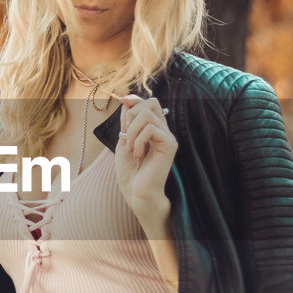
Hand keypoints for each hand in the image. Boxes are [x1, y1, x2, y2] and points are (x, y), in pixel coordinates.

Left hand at [114, 94, 176, 217]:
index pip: (149, 103)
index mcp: (152, 130)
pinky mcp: (170, 144)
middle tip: (127, 134)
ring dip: (132, 129)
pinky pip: (151, 128)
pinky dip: (138, 139)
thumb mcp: (123, 142)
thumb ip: (127, 123)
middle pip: (152, 102)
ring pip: (148, 113)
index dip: (136, 99)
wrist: (136, 193)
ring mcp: (167, 137)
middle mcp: (163, 131)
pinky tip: (138, 153)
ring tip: (131, 147)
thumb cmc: (130, 173)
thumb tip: (127, 101)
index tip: (123, 101)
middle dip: (133, 113)